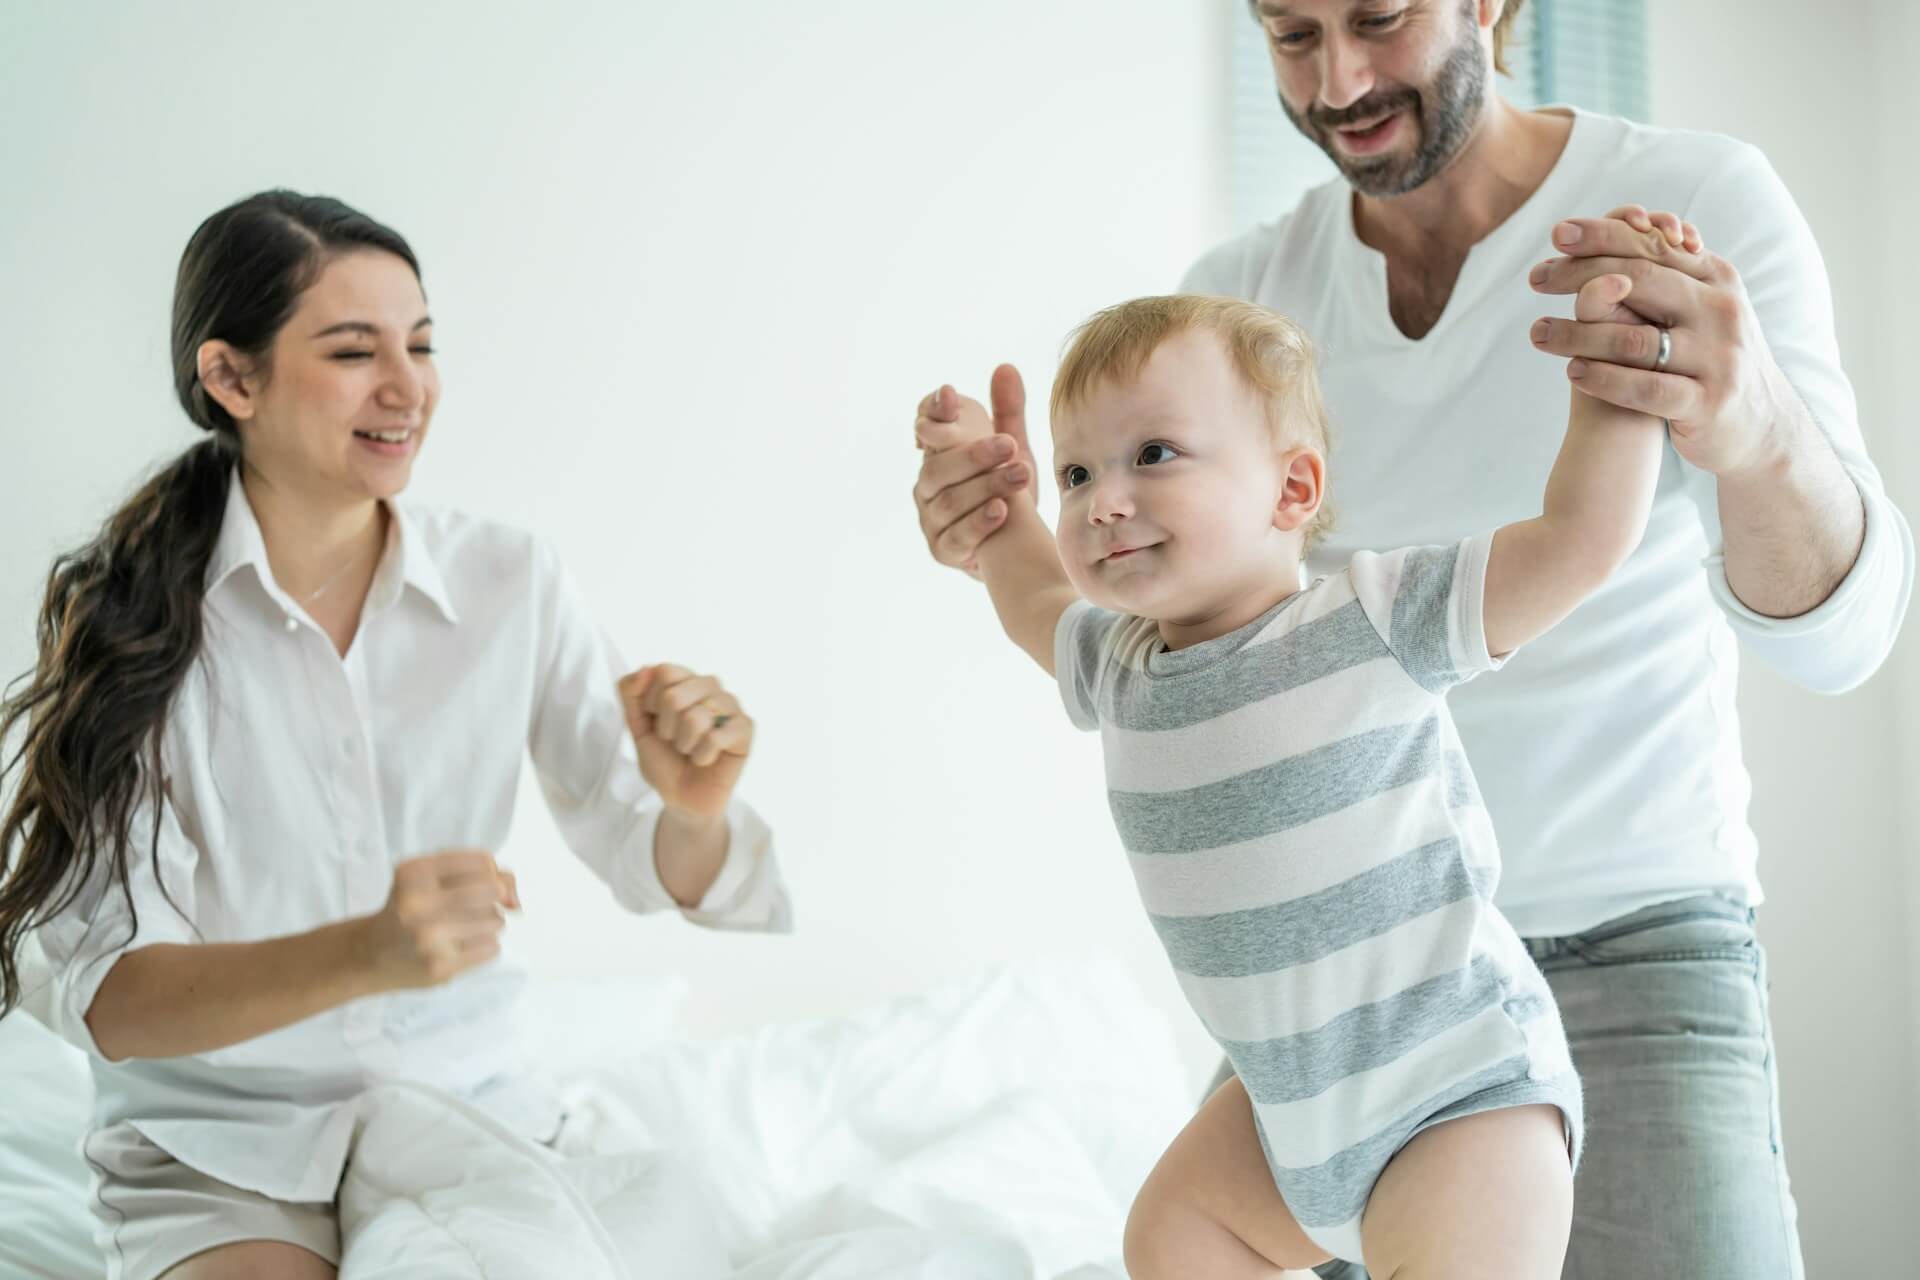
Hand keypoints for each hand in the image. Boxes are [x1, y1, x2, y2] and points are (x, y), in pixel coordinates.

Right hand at [361, 850, 517, 990]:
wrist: (369, 955)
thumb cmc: (410, 909)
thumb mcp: (431, 878)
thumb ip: (482, 874)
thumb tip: (515, 900)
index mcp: (414, 871)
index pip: (482, 861)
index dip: (490, 872)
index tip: (478, 882)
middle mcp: (417, 902)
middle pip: (493, 890)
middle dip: (492, 899)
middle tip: (469, 908)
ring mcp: (428, 937)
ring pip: (496, 920)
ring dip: (487, 925)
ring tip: (459, 929)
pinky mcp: (440, 966)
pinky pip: (492, 948)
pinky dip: (483, 947)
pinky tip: (457, 947)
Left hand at [619, 664, 752, 818]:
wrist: (682, 797)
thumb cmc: (664, 760)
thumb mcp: (637, 726)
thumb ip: (632, 694)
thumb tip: (646, 668)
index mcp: (686, 680)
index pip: (664, 672)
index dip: (651, 703)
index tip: (656, 721)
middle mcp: (710, 687)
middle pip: (675, 695)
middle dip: (666, 728)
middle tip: (675, 741)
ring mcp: (730, 706)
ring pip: (696, 717)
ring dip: (684, 744)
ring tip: (690, 750)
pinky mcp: (744, 729)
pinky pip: (716, 737)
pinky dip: (702, 756)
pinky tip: (706, 759)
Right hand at [911, 364, 1036, 575]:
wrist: (1012, 547)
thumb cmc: (1004, 490)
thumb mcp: (1010, 449)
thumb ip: (1007, 412)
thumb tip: (1005, 366)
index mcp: (937, 455)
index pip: (926, 428)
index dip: (933, 411)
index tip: (950, 395)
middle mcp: (926, 485)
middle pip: (938, 468)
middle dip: (975, 455)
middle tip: (1010, 444)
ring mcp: (930, 519)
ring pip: (948, 501)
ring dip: (985, 486)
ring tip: (1020, 475)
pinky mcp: (942, 550)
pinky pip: (956, 536)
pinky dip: (979, 522)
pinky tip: (1002, 510)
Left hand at [1528, 203, 1793, 477]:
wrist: (1764, 425)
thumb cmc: (1713, 358)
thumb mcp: (1701, 307)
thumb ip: (1666, 275)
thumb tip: (1612, 231)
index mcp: (1717, 279)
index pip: (1652, 247)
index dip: (1603, 236)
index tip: (1557, 235)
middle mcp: (1721, 311)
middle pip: (1640, 281)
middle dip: (1580, 275)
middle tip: (1537, 277)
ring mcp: (1717, 358)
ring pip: (1635, 339)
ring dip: (1577, 334)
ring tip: (1538, 333)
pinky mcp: (1707, 402)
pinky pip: (1646, 388)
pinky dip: (1604, 379)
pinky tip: (1572, 372)